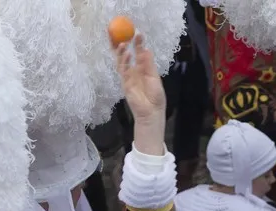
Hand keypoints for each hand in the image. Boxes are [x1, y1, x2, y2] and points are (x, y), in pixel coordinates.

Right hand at [114, 34, 165, 154]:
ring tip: (123, 43)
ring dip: (121, 52)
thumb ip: (148, 64)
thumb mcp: (154, 77)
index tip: (137, 32)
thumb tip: (145, 49)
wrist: (152, 112)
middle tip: (123, 33)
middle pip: (124, 55)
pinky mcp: (125, 84)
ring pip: (121, 62)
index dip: (136, 43)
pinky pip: (123, 71)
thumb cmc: (155, 97)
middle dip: (122, 45)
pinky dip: (124, 62)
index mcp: (142, 69)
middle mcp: (133, 71)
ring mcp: (128, 78)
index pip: (137, 53)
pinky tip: (126, 54)